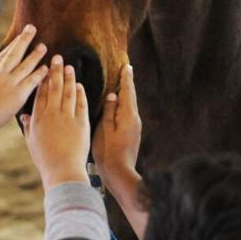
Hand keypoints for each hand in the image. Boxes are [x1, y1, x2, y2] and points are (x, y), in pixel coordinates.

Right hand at [0, 25, 47, 138]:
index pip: (1, 56)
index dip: (11, 46)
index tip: (19, 38)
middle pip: (13, 53)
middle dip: (23, 40)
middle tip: (32, 28)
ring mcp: (8, 83)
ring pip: (25, 64)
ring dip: (35, 54)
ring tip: (43, 46)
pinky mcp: (17, 94)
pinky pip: (31, 81)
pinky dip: (39, 74)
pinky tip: (46, 68)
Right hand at [21, 57, 89, 187]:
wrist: (62, 170)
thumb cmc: (45, 159)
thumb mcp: (32, 143)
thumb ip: (29, 127)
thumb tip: (24, 116)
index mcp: (38, 119)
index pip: (40, 94)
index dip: (42, 79)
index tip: (44, 68)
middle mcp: (52, 114)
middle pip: (54, 88)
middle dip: (55, 71)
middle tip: (57, 58)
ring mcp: (67, 117)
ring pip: (68, 92)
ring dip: (68, 78)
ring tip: (69, 67)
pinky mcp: (81, 123)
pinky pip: (80, 104)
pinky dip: (80, 93)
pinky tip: (79, 85)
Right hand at [92, 64, 141, 195]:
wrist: (119, 173)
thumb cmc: (108, 152)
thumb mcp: (105, 129)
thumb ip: (109, 110)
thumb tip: (113, 96)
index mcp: (128, 115)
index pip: (127, 91)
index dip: (126, 78)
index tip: (126, 66)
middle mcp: (135, 119)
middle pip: (131, 97)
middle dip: (127, 84)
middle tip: (125, 71)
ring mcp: (135, 128)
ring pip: (130, 106)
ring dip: (126, 94)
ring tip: (121, 85)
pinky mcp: (132, 135)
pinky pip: (128, 114)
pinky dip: (124, 106)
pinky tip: (118, 106)